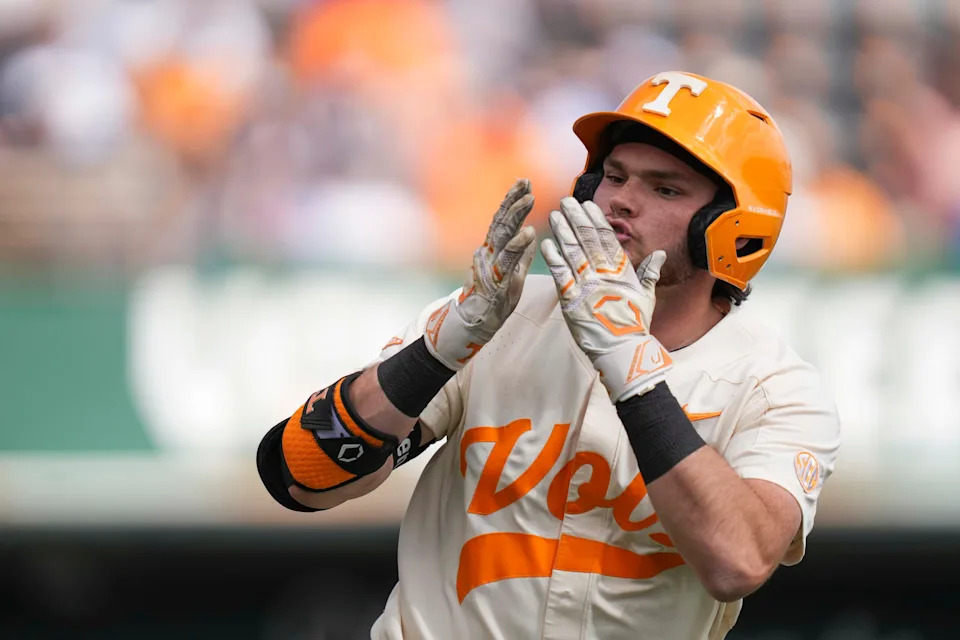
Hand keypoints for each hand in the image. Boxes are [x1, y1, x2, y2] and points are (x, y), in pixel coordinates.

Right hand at [424, 179, 536, 369]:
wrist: (473, 327)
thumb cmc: (493, 303)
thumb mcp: (513, 276)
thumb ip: (522, 256)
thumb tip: (533, 236)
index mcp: (495, 251)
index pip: (504, 221)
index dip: (513, 201)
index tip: (524, 183)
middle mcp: (489, 254)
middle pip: (502, 222)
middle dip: (513, 200)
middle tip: (525, 181)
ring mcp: (490, 266)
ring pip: (503, 236)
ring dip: (516, 215)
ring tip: (529, 198)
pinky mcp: (494, 281)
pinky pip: (507, 261)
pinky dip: (518, 246)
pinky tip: (528, 232)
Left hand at [541, 197, 671, 400]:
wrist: (623, 352)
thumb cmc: (635, 326)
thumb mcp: (647, 298)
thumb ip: (649, 274)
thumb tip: (660, 254)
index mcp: (622, 273)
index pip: (607, 240)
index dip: (596, 221)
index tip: (587, 205)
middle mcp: (604, 276)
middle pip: (588, 241)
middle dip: (576, 219)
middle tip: (566, 201)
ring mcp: (587, 288)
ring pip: (573, 253)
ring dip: (562, 232)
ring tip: (554, 215)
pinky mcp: (572, 302)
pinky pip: (560, 276)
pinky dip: (553, 259)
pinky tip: (546, 244)